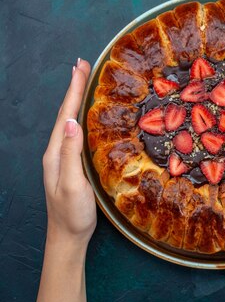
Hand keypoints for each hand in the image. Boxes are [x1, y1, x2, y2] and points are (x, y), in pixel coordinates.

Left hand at [42, 58, 95, 246]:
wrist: (68, 236)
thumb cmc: (71, 213)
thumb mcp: (71, 183)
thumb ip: (70, 154)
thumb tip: (71, 122)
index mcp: (56, 152)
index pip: (65, 114)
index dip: (73, 90)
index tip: (80, 67)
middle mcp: (58, 151)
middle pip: (67, 113)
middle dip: (75, 88)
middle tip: (84, 65)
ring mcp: (64, 158)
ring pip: (72, 121)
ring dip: (78, 100)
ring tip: (86, 82)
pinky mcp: (73, 164)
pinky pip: (79, 133)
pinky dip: (84, 117)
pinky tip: (90, 116)